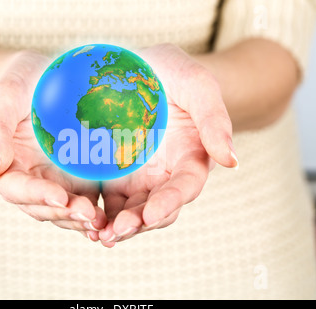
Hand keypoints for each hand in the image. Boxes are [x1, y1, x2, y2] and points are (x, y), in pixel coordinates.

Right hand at [0, 50, 106, 237]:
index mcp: (3, 165)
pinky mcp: (72, 182)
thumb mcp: (4, 97)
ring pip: (62, 210)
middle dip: (64, 213)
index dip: (36, 195)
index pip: (15, 188)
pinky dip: (94, 214)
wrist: (45, 78)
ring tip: (102, 222)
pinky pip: (82, 202)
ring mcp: (50, 183)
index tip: (60, 197)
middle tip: (90, 215)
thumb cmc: (21, 83)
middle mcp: (26, 180)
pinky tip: (111, 219)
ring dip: (80, 219)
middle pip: (41, 206)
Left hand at [98, 43, 237, 246]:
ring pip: (133, 211)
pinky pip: (109, 202)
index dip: (171, 201)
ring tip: (101, 235)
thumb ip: (214, 119)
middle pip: (158, 208)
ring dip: (120, 226)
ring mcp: (140, 177)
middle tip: (119, 230)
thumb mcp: (196, 85)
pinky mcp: (115, 176)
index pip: (185, 186)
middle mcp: (166, 173)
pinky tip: (85, 221)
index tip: (152, 213)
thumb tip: (231, 161)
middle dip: (141, 222)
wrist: (140, 67)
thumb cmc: (173, 74)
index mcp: (190, 156)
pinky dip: (100, 215)